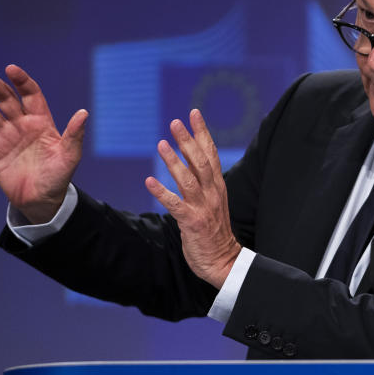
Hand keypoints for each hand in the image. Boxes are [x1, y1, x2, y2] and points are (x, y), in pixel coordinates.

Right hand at [0, 64, 87, 223]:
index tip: (10, 69)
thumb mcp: (69, 156)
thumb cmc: (58, 176)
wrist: (41, 200)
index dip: (21, 81)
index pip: (30, 95)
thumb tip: (84, 112)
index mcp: (41, 122)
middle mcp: (22, 125)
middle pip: (7, 100)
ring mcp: (6, 137)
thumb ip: (74, 134)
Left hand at [145, 109, 240, 288]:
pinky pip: (175, 205)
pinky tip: (149, 181)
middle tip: (175, 122)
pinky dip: (162, 192)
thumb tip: (191, 159)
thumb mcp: (213, 201)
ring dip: (174, 161)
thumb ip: (204, 182)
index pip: (211, 153)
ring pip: (188, 180)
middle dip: (188, 141)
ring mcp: (203, 207)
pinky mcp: (192, 222)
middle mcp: (212, 193)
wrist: (224, 261)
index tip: (193, 113)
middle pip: (201, 162)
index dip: (202, 132)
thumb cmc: (215, 231)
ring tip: (161, 144)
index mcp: (217, 186)